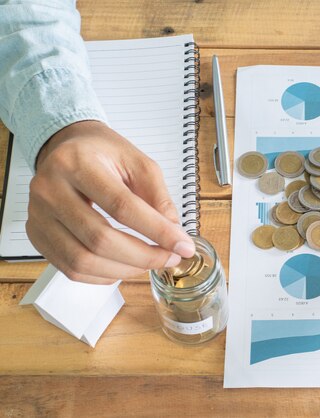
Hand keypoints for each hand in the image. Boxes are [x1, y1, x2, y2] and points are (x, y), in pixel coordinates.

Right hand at [27, 121, 195, 283]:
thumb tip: (173, 236)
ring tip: (149, 263)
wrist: (67, 146)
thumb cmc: (102, 153)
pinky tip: (123, 266)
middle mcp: (50, 189)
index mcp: (77, 164)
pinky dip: (102, 275)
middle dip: (143, 256)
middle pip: (100, 239)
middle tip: (168, 258)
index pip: (122, 207)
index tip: (182, 245)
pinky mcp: (36, 234)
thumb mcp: (139, 163)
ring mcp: (38, 214)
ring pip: (82, 260)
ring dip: (124, 270)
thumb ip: (158, 198)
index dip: (157, 231)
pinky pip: (69, 268)